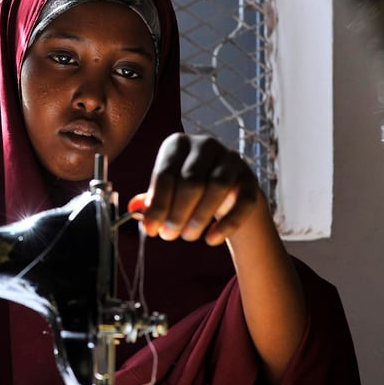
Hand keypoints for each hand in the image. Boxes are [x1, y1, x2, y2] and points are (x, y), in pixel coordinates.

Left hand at [128, 132, 260, 245]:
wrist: (224, 191)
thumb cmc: (186, 190)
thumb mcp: (165, 192)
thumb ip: (150, 201)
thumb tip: (133, 210)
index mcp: (178, 145)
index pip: (165, 174)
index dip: (157, 205)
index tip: (151, 229)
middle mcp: (205, 145)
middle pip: (191, 181)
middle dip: (177, 213)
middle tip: (169, 236)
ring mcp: (231, 159)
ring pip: (217, 187)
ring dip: (200, 217)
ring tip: (188, 236)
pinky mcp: (250, 178)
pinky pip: (243, 201)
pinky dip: (227, 224)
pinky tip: (212, 240)